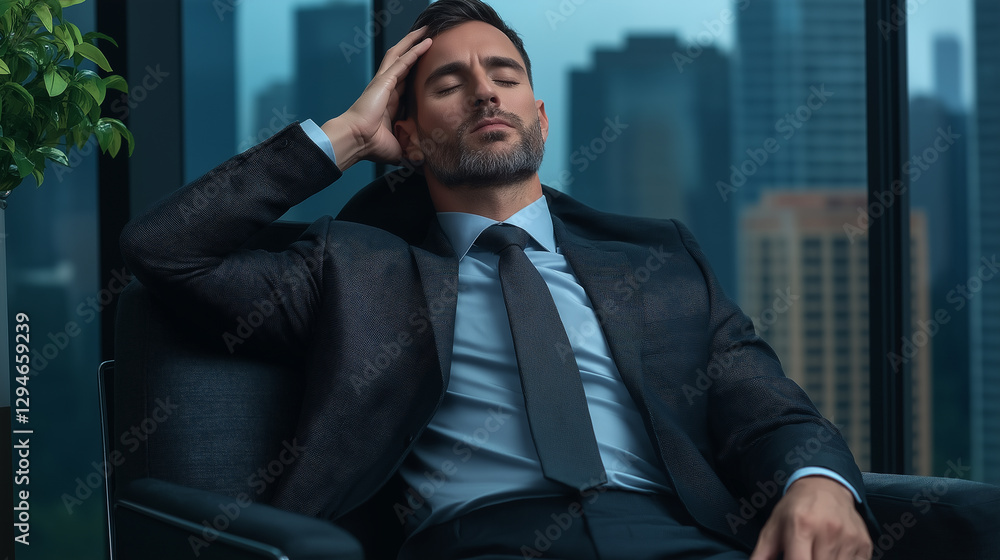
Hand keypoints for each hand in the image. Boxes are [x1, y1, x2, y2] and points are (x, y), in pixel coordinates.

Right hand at [321, 27, 432, 170]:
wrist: (357, 141)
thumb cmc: (372, 147)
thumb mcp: (399, 148)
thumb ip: (410, 150)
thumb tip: (421, 163)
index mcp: (389, 103)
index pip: (405, 82)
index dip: (415, 71)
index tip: (427, 64)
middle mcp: (386, 90)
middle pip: (402, 63)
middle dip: (414, 49)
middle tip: (427, 38)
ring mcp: (384, 83)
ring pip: (401, 55)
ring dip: (413, 42)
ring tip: (426, 31)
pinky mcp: (384, 81)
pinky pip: (402, 61)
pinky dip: (414, 50)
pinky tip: (426, 41)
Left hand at [749, 476, 872, 559]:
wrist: (825, 485)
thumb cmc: (796, 509)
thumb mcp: (773, 527)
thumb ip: (762, 553)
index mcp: (801, 527)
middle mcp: (828, 531)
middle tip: (804, 556)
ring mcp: (849, 538)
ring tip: (816, 553)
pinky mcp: (864, 544)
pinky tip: (832, 555)